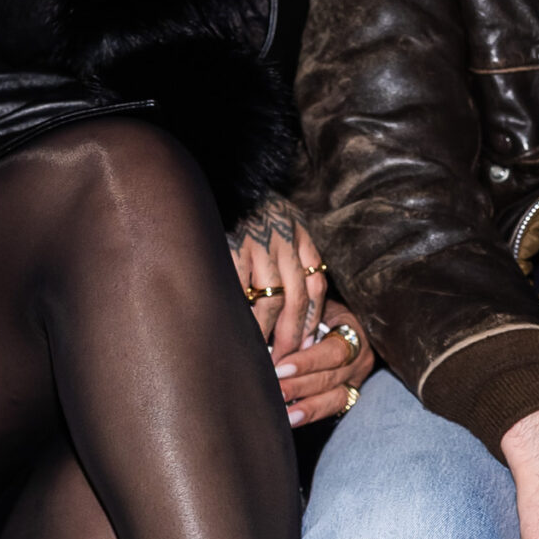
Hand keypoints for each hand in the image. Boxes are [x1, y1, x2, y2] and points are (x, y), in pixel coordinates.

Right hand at [227, 198, 327, 355]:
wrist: (222, 178)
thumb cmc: (247, 207)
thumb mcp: (279, 220)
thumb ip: (290, 252)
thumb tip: (293, 302)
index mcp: (299, 234)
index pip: (316, 285)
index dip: (313, 319)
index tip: (307, 345)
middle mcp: (284, 239)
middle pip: (298, 298)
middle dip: (294, 335)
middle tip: (286, 360)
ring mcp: (258, 243)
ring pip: (273, 299)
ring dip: (269, 332)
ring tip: (263, 354)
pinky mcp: (231, 246)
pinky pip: (241, 289)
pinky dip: (242, 314)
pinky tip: (238, 332)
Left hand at [273, 298, 376, 427]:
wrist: (336, 320)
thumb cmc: (318, 309)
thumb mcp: (313, 306)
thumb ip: (299, 320)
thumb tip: (270, 340)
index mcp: (353, 329)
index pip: (333, 351)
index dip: (307, 362)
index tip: (280, 367)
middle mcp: (360, 357)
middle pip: (332, 377)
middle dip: (301, 386)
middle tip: (275, 391)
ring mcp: (357, 378)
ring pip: (335, 397)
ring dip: (307, 406)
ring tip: (283, 413)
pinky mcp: (350, 394)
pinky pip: (332, 409)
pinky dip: (310, 414)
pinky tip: (291, 420)